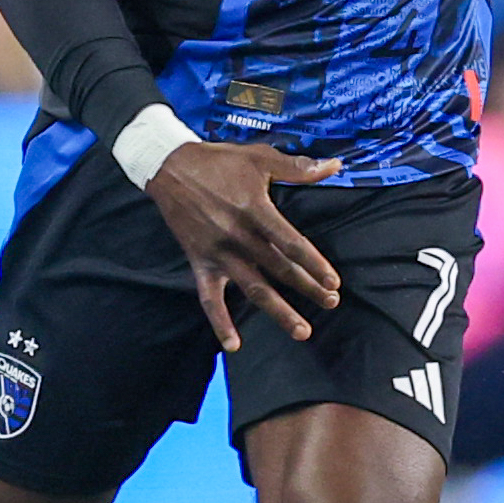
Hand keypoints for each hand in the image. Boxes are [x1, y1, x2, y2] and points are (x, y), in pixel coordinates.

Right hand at [147, 141, 342, 350]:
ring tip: (302, 331)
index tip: (334, 281)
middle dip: (307, 288)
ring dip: (279, 311)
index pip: (291, 243)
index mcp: (255, 210)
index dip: (314, 263)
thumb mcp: (259, 157)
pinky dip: (220, 322)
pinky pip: (209, 298)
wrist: (169, 168)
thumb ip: (297, 167)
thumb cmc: (218, 161)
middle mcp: (238, 236)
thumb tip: (334, 165)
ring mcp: (218, 253)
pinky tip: (233, 345)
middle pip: (279, 269)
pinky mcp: (200, 262)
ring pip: (253, 289)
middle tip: (331, 303)